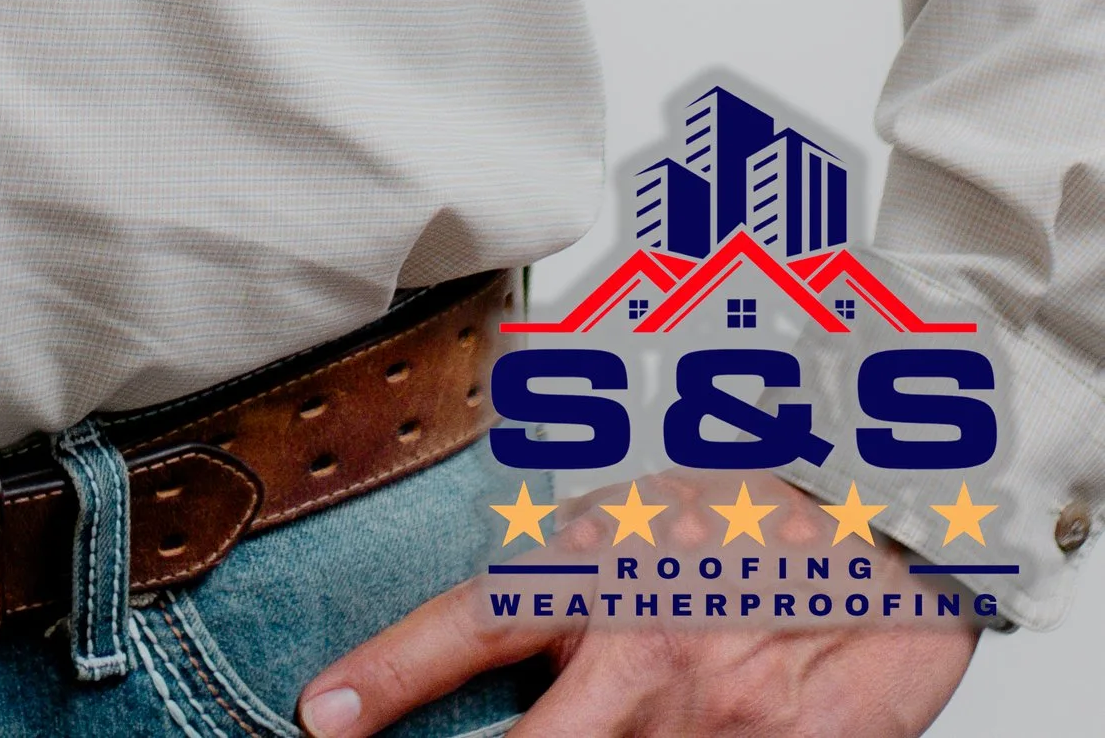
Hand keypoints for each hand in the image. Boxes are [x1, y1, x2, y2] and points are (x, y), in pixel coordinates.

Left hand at [295, 486, 978, 735]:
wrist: (895, 509)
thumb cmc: (752, 501)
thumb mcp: (638, 511)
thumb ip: (566, 578)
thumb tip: (494, 631)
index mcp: (601, 568)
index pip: (468, 627)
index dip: (386, 675)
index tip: (319, 716)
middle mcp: (645, 647)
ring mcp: (717, 715)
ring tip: (609, 727)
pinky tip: (702, 732)